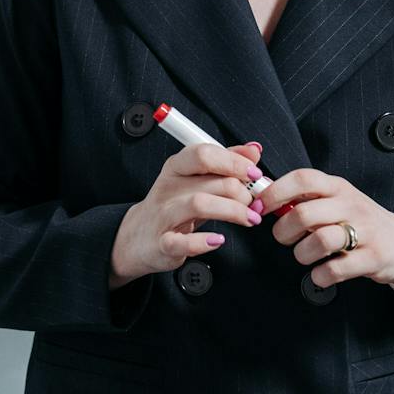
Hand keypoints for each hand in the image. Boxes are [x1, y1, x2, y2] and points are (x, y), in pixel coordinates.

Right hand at [110, 139, 265, 287]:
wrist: (139, 237)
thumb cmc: (173, 206)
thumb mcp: (195, 180)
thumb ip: (224, 163)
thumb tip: (253, 150)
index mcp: (176, 167)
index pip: (205, 154)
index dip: (234, 162)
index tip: (254, 174)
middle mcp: (168, 188)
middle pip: (211, 181)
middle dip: (242, 192)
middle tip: (253, 203)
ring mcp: (163, 215)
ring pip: (199, 204)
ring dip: (232, 211)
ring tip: (249, 219)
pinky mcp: (163, 243)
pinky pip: (183, 242)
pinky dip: (204, 242)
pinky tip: (218, 240)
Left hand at [260, 169, 393, 290]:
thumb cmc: (361, 221)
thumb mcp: (337, 200)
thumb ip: (306, 199)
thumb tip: (264, 199)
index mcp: (338, 187)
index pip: (302, 179)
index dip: (275, 192)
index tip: (260, 207)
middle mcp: (351, 205)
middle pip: (304, 214)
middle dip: (283, 231)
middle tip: (284, 239)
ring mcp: (365, 231)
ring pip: (319, 241)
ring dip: (302, 254)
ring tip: (305, 255)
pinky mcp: (373, 258)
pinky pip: (335, 270)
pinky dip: (320, 276)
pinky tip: (320, 273)